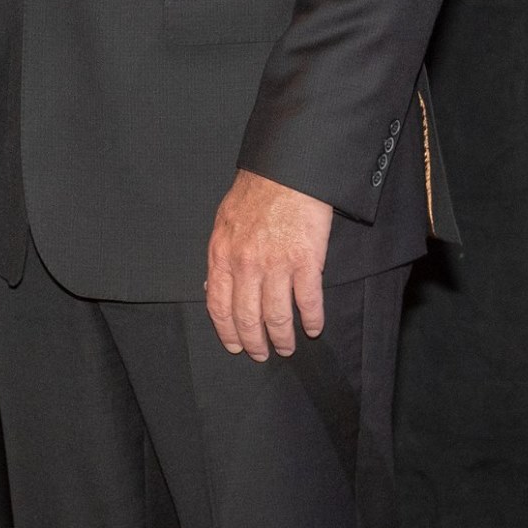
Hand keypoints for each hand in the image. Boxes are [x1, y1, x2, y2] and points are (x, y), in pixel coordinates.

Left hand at [204, 169, 333, 359]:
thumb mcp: (224, 222)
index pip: (218, 305)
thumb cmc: (255, 194)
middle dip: (255, 343)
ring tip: (288, 347)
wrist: (286, 172)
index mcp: (222, 254)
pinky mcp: (306, 262)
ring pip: (277, 316)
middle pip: (248, 317)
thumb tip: (214, 286)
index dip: (227, 331)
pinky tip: (313, 328)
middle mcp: (246, 264)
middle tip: (262, 355)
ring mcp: (276, 265)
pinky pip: (308, 302)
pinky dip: (312, 320)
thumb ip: (221, 255)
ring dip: (284, 338)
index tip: (235, 346)